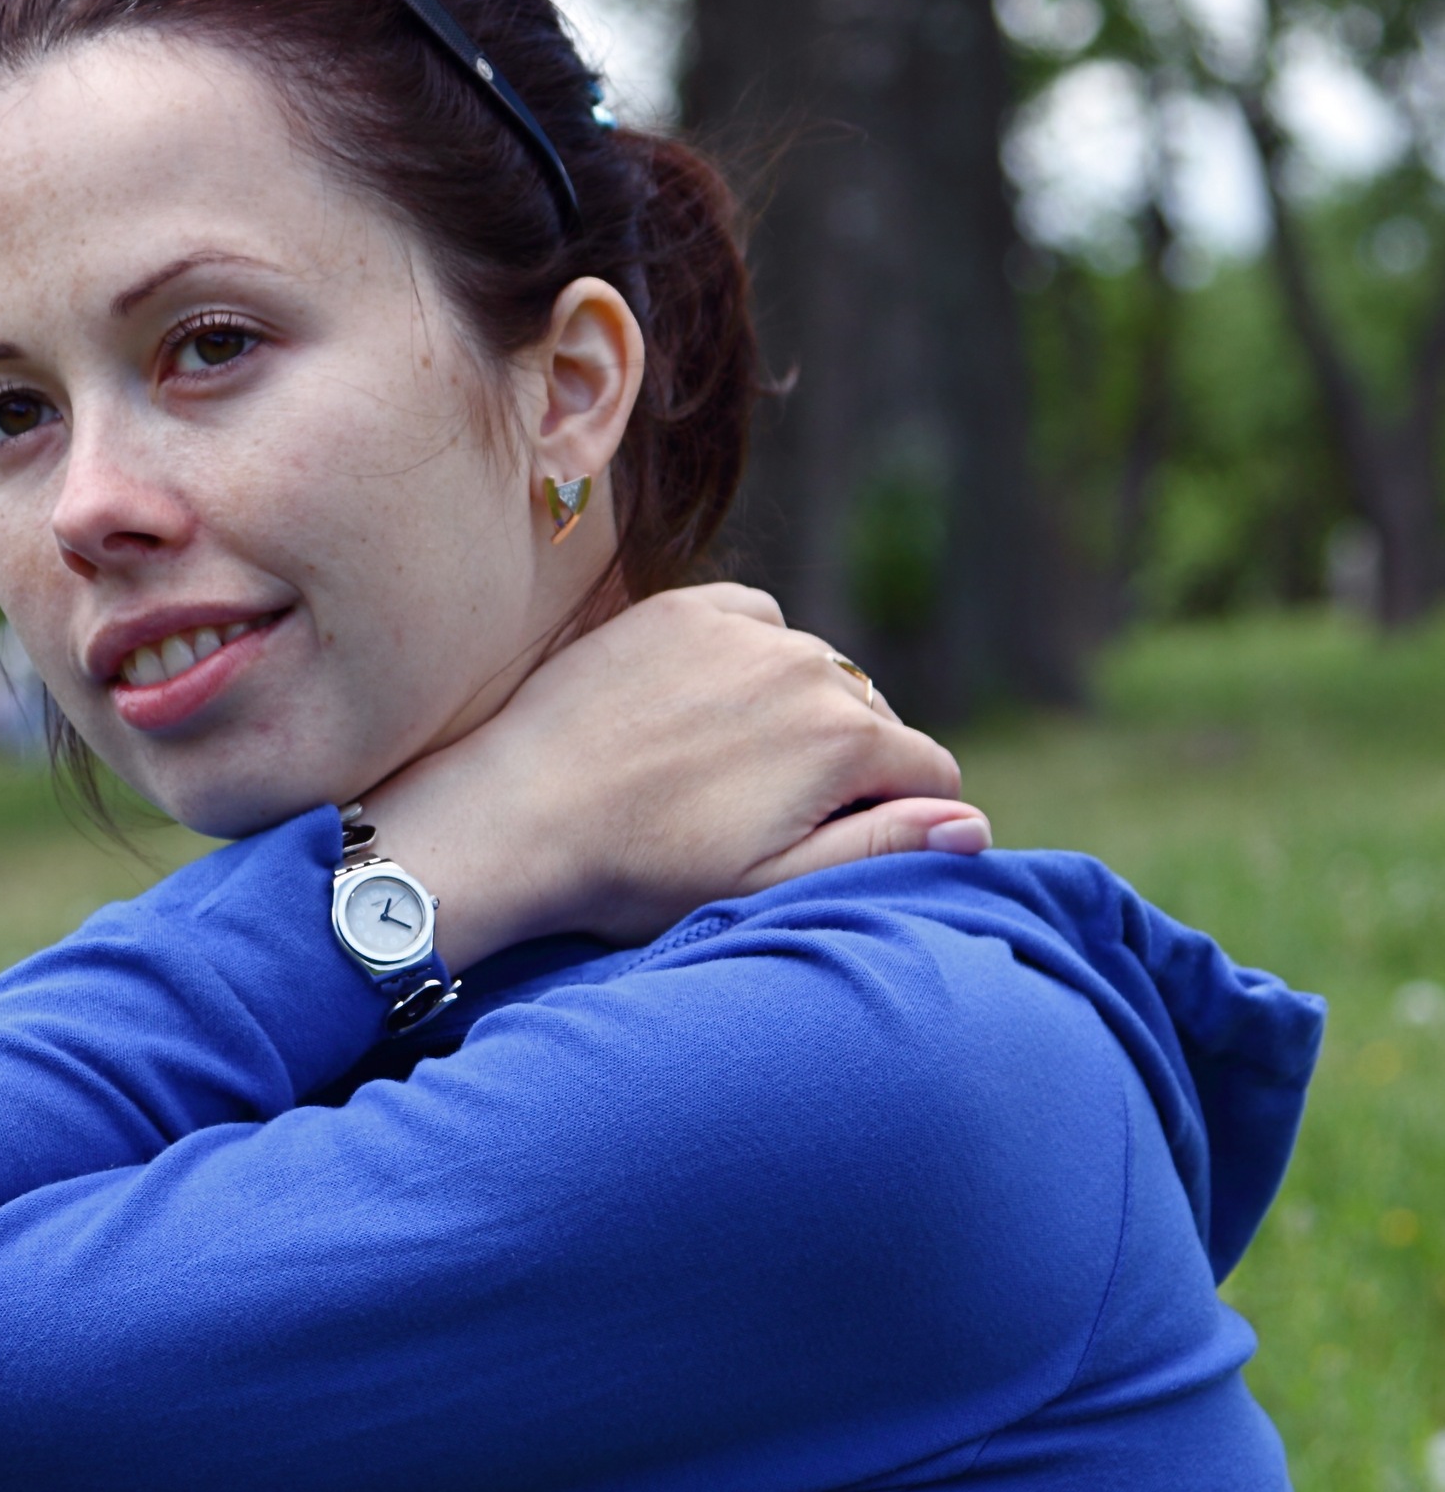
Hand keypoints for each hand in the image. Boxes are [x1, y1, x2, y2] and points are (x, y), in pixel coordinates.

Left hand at [359, 584, 987, 965]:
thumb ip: (882, 849)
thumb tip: (976, 823)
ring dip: (792, 709)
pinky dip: (743, 658)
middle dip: (843, 764)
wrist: (516, 816)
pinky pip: (750, 622)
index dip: (899, 815)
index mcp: (844, 737)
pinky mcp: (678, 607)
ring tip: (720, 771)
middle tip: (763, 818)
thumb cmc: (638, 872)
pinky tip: (698, 711)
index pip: (928, 771)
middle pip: (870, 717)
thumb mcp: (770, 884)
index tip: (838, 842)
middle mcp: (806, 664)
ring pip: (810, 669)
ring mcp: (739, 627)